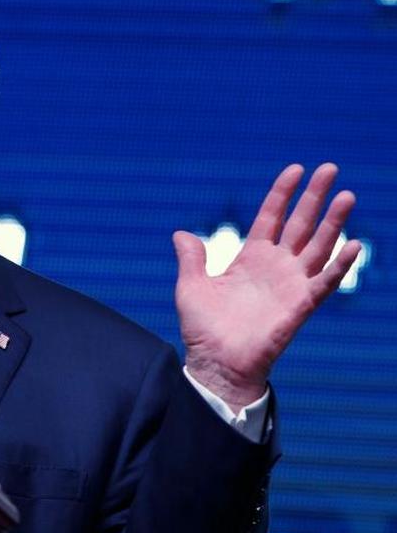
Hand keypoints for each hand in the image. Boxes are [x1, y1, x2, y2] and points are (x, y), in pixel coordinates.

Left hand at [173, 163, 360, 411]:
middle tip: (331, 168)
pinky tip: (352, 244)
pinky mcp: (300, 306)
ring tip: (347, 195)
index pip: (271, 217)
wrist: (215, 364)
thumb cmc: (203, 329)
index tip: (296, 169)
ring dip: (334, 222)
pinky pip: (324, 282)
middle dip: (315, 197)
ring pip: (318, 246)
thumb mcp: (191, 287)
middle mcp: (275, 267)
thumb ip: (191, 259)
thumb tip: (180, 234)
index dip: (283, 194)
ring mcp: (290, 285)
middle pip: (300, 224)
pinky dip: (339, 265)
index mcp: (251, 259)